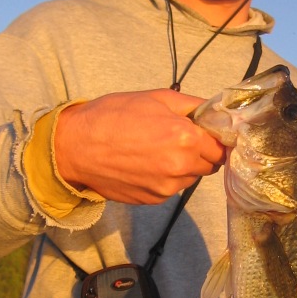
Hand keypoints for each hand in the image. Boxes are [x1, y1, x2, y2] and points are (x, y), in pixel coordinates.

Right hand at [54, 89, 225, 203]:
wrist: (75, 147)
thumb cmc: (112, 116)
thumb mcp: (156, 97)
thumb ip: (192, 106)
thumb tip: (215, 112)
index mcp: (185, 137)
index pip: (221, 146)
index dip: (216, 138)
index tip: (207, 133)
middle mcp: (181, 165)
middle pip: (210, 164)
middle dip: (201, 152)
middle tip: (179, 139)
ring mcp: (167, 186)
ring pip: (191, 177)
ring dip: (184, 166)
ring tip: (157, 150)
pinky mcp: (154, 199)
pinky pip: (172, 188)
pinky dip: (166, 178)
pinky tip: (146, 164)